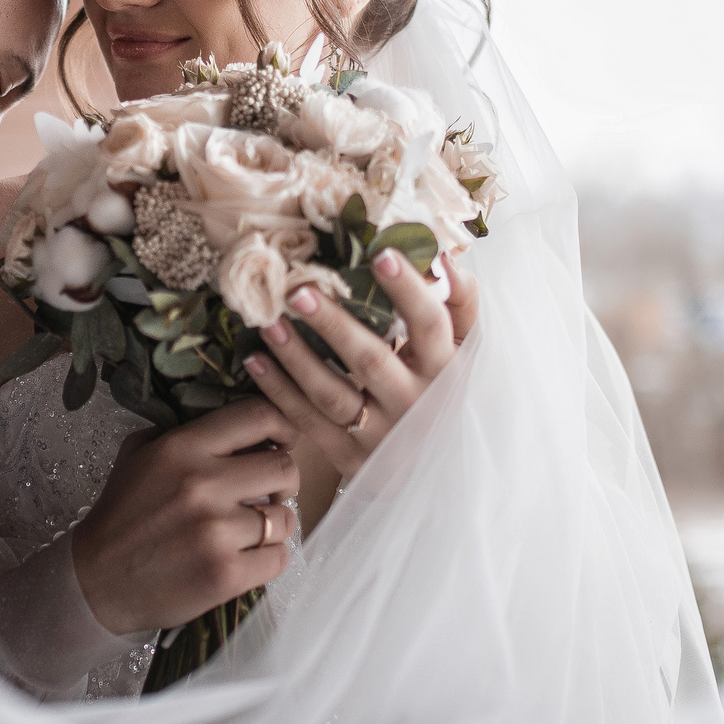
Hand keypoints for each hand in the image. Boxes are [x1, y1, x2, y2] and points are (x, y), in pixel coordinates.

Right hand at [69, 398, 297, 636]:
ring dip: (274, 524)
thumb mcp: (139, 453)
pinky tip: (246, 558)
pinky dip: (269, 559)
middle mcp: (202, 484)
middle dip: (282, 482)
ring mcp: (215, 531)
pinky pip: (279, 557)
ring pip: (285, 517)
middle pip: (284, 468)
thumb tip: (241, 424)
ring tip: (250, 531)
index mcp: (181, 448)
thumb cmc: (122, 514)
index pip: (260, 416)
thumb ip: (185, 430)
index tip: (281, 443)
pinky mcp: (225, 574)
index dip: (282, 427)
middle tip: (266, 494)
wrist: (95, 581)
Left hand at [244, 250, 477, 483]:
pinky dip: (279, 392)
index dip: (408, 291)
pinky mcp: (352, 459)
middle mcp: (415, 404)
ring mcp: (382, 436)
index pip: (429, 326)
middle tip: (298, 290)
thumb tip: (441, 257)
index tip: (380, 255)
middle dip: (333, 325)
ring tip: (269, 323)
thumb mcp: (467, 350)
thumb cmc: (448, 389)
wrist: (442, 469)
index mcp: (446, 370)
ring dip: (296, 357)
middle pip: (370, 360)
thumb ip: (460, 302)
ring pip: (332, 394)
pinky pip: (309, 423)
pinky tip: (255, 360)